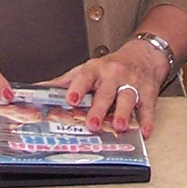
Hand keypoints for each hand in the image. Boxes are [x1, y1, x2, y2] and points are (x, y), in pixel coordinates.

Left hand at [49, 37, 170, 138]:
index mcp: (97, 69)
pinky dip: (146, 121)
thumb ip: (64, 82)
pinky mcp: (148, 93)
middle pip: (106, 92)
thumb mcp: (87, 69)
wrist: (144, 55)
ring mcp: (132, 84)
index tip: (71, 98)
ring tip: (119, 126)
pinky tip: (143, 132)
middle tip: (92, 123)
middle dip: (99, 108)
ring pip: (128, 98)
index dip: (77, 87)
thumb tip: (38, 91)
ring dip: (124, 113)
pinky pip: (148, 108)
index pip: (85, 76)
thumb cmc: (111, 66)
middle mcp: (114, 75)